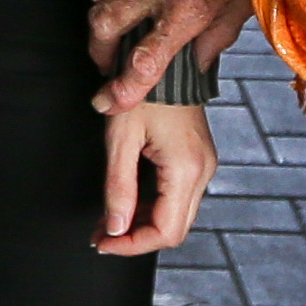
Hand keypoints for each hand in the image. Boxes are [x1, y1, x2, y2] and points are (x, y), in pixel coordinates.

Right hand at [84, 0, 253, 113]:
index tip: (110, 100)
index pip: (145, 60)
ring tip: (115, 12)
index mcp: (190, 8)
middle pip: (104, 26)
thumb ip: (217, 37)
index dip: (123, 87)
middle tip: (106, 56)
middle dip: (99, 49)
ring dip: (101, 7)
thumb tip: (198, 64)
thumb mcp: (246, 2)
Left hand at [96, 101, 212, 254]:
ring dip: (142, 223)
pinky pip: (178, 196)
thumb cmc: (144, 91)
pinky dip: (152, 206)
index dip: (132, 245)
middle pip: (174, 229)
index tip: (104, 242)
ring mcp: (204, 166)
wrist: (168, 61)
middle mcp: (203, 172)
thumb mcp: (121, 139)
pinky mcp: (198, 159)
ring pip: (176, 215)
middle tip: (101, 235)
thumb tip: (115, 228)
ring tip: (107, 221)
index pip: (165, 232)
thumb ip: (118, 187)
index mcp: (186, 170)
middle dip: (135, 238)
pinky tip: (127, 202)